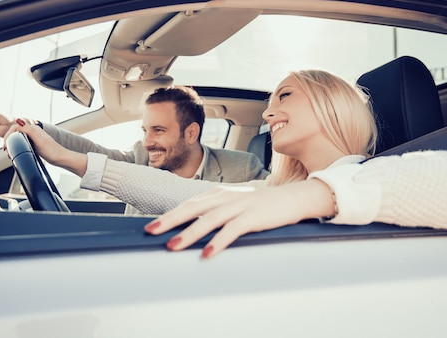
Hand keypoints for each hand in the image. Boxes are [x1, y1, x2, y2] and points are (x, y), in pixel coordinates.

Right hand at [4, 119, 87, 176]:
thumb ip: (28, 130)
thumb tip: (18, 120)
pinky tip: (17, 152)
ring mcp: (34, 138)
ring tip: (10, 152)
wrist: (60, 158)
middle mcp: (33, 132)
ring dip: (12, 144)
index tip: (6, 144)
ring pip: (18, 138)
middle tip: (6, 149)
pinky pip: (22, 143)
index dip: (8, 135)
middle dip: (9, 140)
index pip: (15, 127)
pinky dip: (17, 147)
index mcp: (33, 129)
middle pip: (16, 132)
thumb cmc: (52, 151)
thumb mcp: (38, 140)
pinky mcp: (35, 144)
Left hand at [144, 179, 334, 258]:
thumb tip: (194, 228)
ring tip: (174, 246)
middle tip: (152, 232)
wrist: (294, 198)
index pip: (189, 204)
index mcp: (219, 194)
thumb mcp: (235, 205)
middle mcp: (226, 197)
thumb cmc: (262, 206)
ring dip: (189, 233)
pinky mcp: (253, 217)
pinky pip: (232, 230)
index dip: (169, 215)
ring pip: (209, 219)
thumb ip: (216, 213)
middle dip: (170, 220)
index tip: (151, 226)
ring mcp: (240, 206)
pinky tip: (207, 253)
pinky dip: (218, 241)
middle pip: (193, 208)